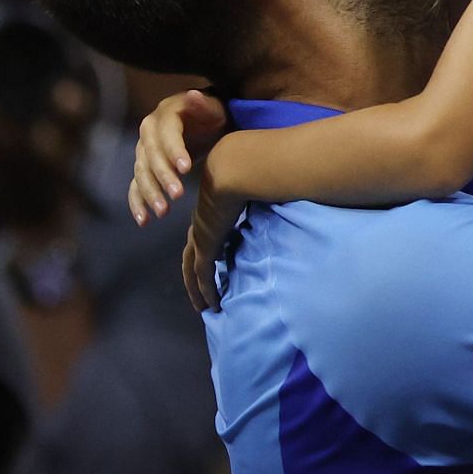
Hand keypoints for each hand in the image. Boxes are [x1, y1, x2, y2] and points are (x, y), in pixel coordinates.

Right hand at [130, 88, 226, 224]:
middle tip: (177, 196)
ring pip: (141, 173)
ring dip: (150, 193)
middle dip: (162, 177)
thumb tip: (192, 95)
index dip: (173, 150)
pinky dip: (137, 202)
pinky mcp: (144, 168)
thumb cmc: (214, 115)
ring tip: (162, 212)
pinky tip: (143, 220)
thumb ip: (203, 105)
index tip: (185, 169)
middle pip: (150, 156)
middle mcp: (148, 132)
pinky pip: (136, 185)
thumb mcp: (214, 108)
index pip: (166, 134)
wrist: (207, 123)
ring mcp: (144, 151)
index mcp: (165, 115)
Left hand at [184, 130, 248, 312]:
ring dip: (196, 290)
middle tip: (200, 297)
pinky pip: (203, 274)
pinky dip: (206, 291)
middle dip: (193, 277)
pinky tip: (213, 305)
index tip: (214, 266)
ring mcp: (201, 234)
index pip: (203, 236)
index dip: (205, 252)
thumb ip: (261, 197)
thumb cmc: (253, 169)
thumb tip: (282, 195)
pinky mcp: (206, 244)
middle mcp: (201, 222)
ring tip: (205, 307)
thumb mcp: (255, 186)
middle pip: (191, 256)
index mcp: (210, 208)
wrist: (238, 166)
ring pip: (192, 269)